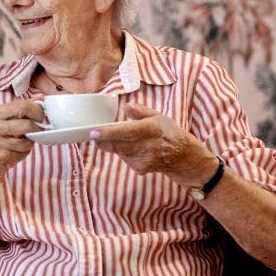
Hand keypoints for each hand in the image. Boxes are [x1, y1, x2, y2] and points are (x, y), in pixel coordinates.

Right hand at [0, 99, 45, 172]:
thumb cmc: (5, 135)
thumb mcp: (9, 118)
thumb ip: (22, 110)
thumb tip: (43, 105)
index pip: (24, 106)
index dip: (37, 112)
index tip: (40, 117)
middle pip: (27, 124)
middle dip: (37, 128)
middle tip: (38, 130)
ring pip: (26, 141)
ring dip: (30, 141)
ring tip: (24, 140)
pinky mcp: (1, 155)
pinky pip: (23, 151)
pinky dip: (24, 151)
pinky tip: (18, 150)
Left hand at [91, 103, 215, 183]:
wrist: (182, 156)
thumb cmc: (168, 133)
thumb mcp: (158, 117)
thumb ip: (140, 111)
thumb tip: (126, 107)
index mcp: (151, 129)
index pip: (126, 132)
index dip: (108, 133)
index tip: (93, 133)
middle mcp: (147, 146)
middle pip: (117, 145)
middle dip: (103, 140)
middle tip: (96, 134)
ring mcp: (143, 159)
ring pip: (118, 151)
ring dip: (116, 145)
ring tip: (129, 140)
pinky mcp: (140, 168)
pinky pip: (124, 159)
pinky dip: (124, 153)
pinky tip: (135, 150)